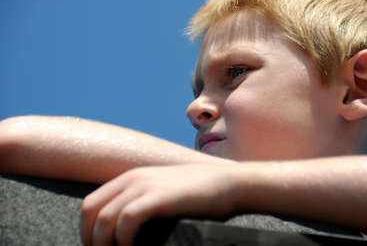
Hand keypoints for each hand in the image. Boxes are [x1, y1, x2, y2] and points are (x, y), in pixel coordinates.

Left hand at [80, 164, 239, 245]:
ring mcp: (144, 186)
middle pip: (90, 211)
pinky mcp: (158, 197)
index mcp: (131, 177)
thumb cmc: (200, 193)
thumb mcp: (164, 191)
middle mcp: (133, 179)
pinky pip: (126, 221)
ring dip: (104, 244)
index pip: (92, 203)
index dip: (88, 231)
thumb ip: (144, 201)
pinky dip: (123, 241)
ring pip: (103, 219)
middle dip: (90, 239)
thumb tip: (127, 226)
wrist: (228, 183)